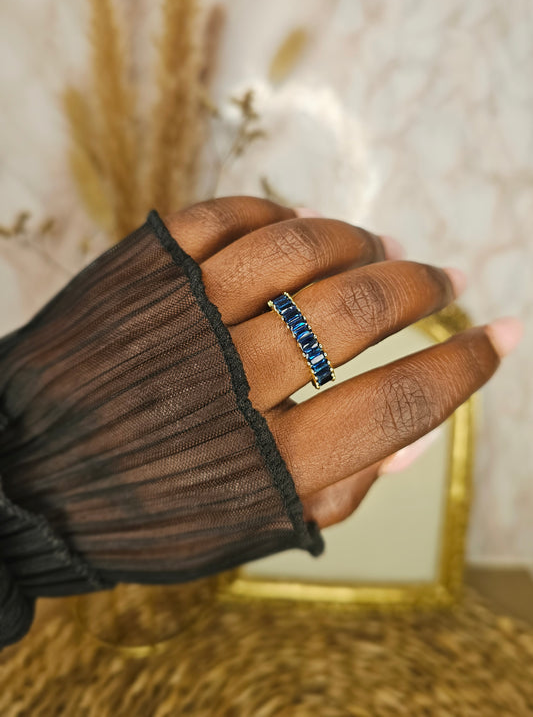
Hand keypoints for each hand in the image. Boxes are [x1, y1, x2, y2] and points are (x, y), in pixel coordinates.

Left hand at [165, 196, 522, 529]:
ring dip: (356, 241)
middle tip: (439, 280)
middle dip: (420, 288)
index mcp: (272, 465)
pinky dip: (275, 214)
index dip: (465, 366)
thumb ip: (341, 488)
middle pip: (360, 310)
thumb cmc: (148, 509)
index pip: (401, 403)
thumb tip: (418, 433)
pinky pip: (227, 218)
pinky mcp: (141, 273)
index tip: (497, 336)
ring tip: (375, 247)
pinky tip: (299, 225)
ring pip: (301, 249)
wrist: (25, 477)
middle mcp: (235, 384)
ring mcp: (184, 317)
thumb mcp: (252, 529)